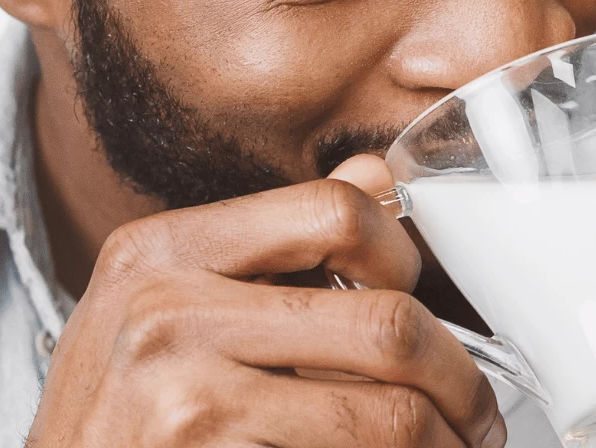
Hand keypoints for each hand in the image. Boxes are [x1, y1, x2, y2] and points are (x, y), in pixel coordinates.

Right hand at [27, 156, 505, 446]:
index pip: (338, 210)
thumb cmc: (119, 420)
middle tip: (476, 413)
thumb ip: (270, 246)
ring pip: (388, 411)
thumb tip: (374, 174)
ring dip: (443, 440)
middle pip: (386, 322)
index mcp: (160, 251)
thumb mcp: (167, 314)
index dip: (408, 256)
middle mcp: (162, 312)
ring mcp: (180, 394)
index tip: (427, 301)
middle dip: (457, 378)